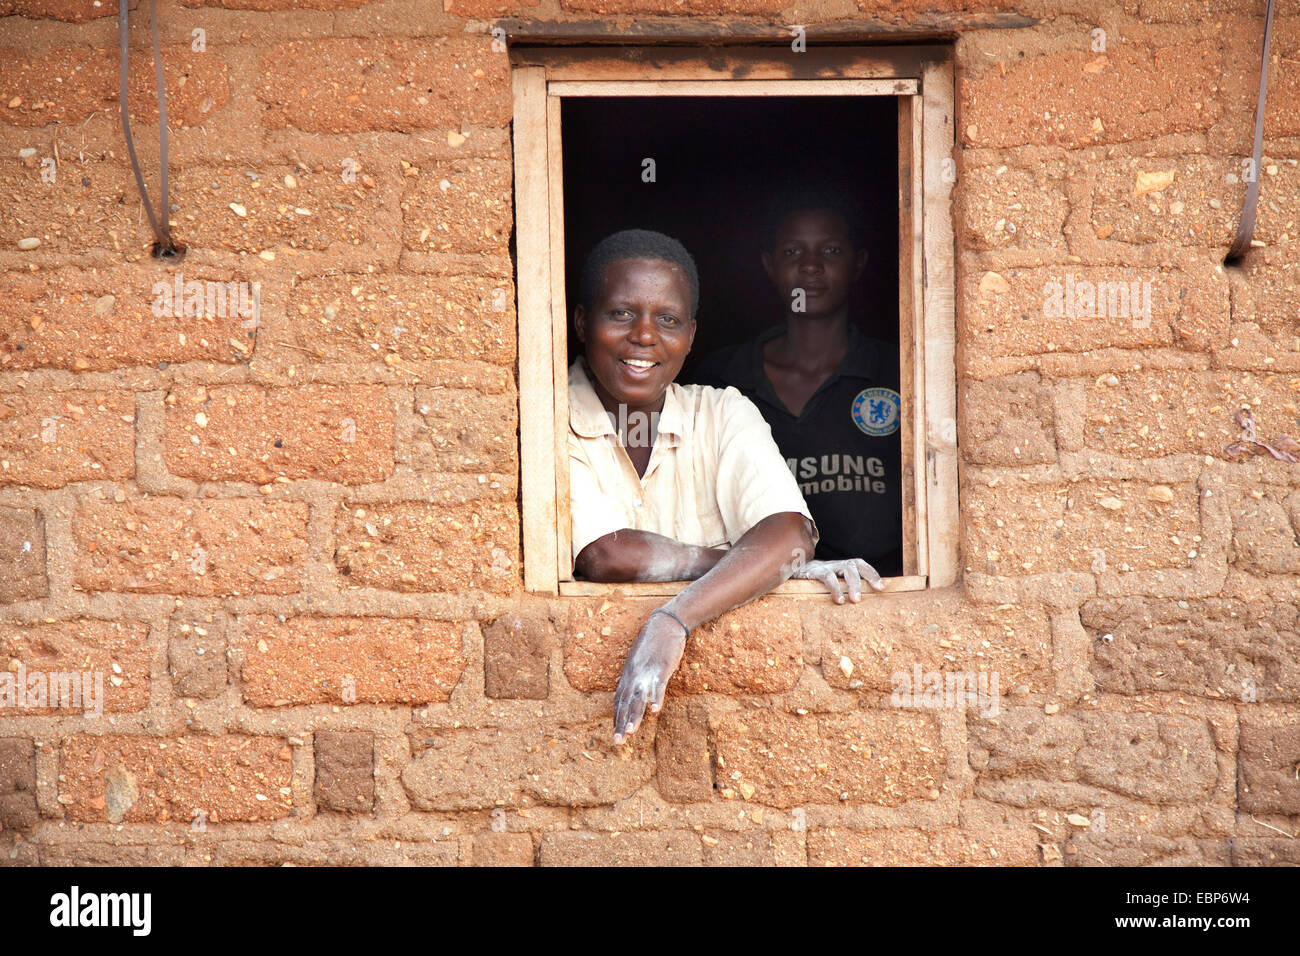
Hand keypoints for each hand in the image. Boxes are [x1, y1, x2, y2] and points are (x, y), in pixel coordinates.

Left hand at [612, 610, 687, 744]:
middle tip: (617, 742)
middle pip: (625, 702)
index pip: (619, 700)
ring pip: (638, 697)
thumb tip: (631, 688)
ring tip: (630, 732)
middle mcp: (633, 675)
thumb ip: (635, 675)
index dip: (617, 717)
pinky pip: (657, 686)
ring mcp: (646, 672)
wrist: (664, 624)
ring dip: (634, 715)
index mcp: (628, 675)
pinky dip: (655, 698)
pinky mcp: (661, 668)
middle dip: (621, 723)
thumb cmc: (652, 643)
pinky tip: (654, 711)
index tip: (616, 733)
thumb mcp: (639, 660)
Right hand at [789, 558, 884, 603]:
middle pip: (854, 566)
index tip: (882, 587)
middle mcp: (835, 564)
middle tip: (872, 594)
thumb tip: (863, 606)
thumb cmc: (814, 583)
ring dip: (853, 585)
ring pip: (844, 569)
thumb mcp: (830, 584)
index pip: (860, 565)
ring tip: (855, 601)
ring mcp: (825, 566)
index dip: (872, 574)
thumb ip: (844, 590)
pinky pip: (827, 577)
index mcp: (841, 566)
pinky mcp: (814, 572)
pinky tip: (839, 600)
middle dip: (865, 580)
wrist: (789, 573)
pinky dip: (835, 588)